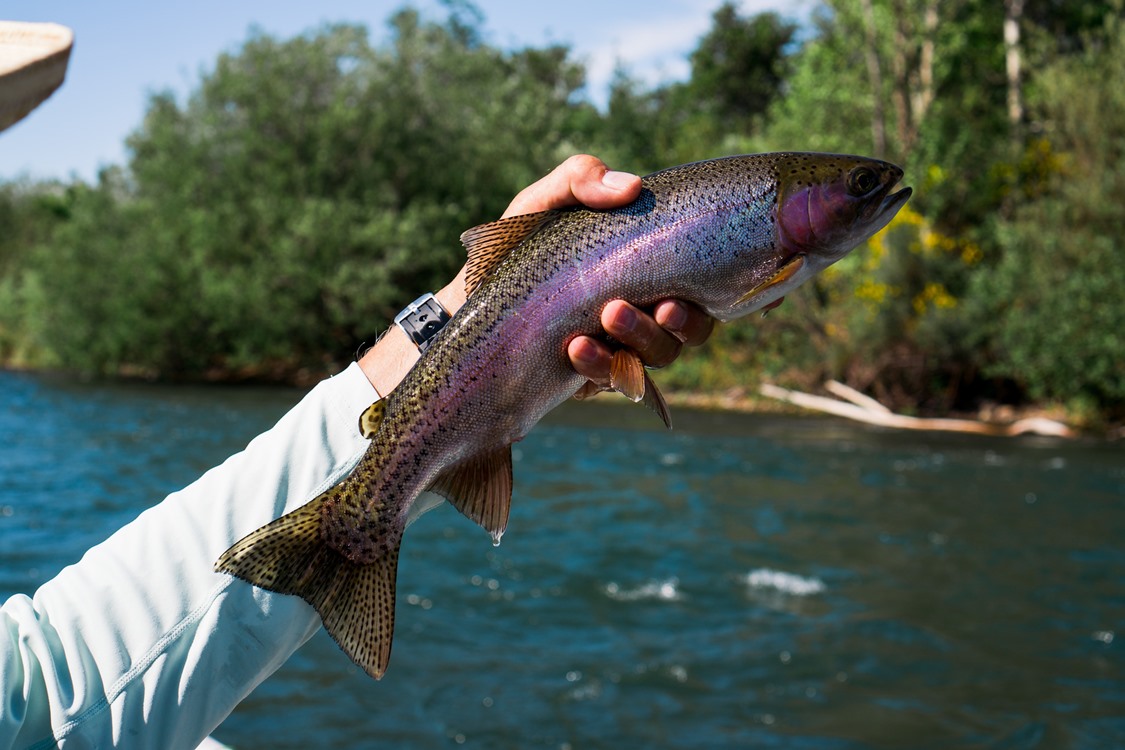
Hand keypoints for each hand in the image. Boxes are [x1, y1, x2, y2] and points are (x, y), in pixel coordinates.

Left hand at [358, 155, 715, 397]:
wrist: (471, 294)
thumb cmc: (518, 243)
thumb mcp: (544, 202)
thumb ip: (580, 178)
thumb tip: (632, 186)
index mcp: (647, 272)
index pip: (698, 294)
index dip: (699, 304)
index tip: (675, 297)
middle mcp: (642, 312)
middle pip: (685, 334)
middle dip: (674, 326)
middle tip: (651, 307)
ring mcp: (617, 347)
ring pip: (655, 359)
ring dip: (638, 340)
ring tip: (604, 317)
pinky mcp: (589, 375)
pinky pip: (611, 379)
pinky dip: (598, 364)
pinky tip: (575, 348)